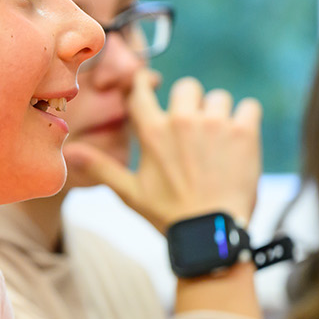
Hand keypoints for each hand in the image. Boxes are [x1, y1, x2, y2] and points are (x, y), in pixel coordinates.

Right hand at [63, 72, 260, 231]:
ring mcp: (215, 124)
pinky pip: (249, 107)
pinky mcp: (244, 132)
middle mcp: (182, 121)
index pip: (141, 91)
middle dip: (190, 104)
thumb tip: (69, 152)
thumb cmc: (168, 216)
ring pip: (219, 97)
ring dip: (219, 115)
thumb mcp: (130, 193)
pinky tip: (240, 143)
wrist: (212, 235)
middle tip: (195, 132)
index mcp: (152, 133)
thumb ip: (101, 167)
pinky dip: (246, 120)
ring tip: (218, 145)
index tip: (151, 85)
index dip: (145, 84)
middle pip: (187, 87)